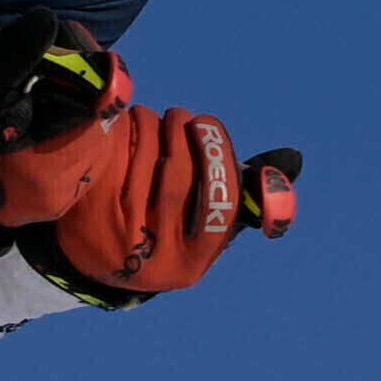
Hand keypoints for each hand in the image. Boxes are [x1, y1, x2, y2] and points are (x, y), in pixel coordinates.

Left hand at [19, 113, 300, 304]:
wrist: (89, 259)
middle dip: (184, 134)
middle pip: (180, 177)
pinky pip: (118, 159)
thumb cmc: (161, 233)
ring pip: (148, 163)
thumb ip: (245, 196)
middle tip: (183, 116)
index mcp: (191, 263)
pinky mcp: (90, 215)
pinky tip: (131, 125)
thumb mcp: (200, 226)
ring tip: (157, 118)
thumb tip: (290, 163)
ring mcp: (120, 238)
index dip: (219, 157)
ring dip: (156, 127)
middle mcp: (156, 258)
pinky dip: (128, 133)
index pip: (221, 205)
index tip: (208, 127)